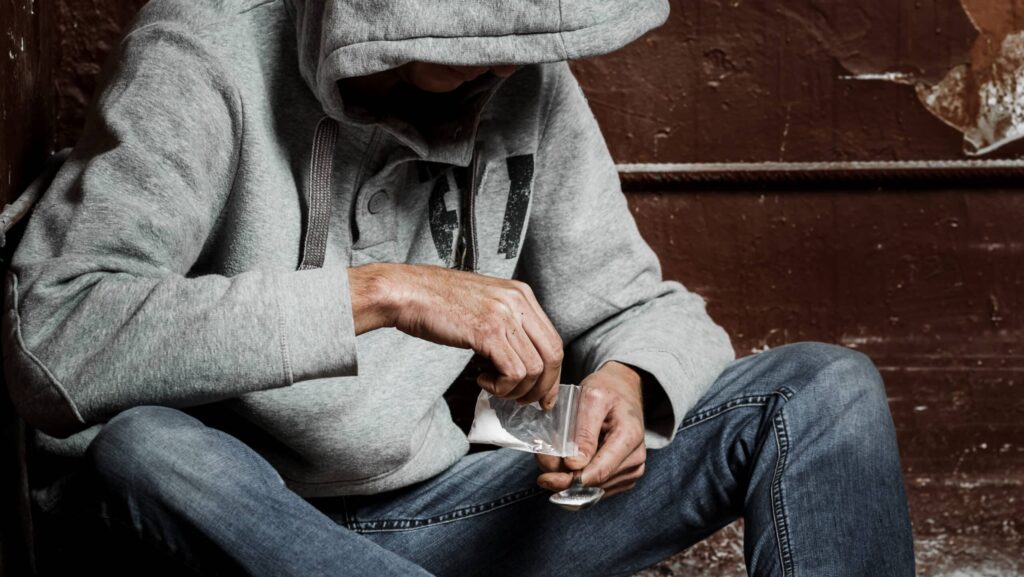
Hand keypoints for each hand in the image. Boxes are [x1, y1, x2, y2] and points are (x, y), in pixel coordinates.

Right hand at [349, 263, 562, 405]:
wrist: (406, 292)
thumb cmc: (437, 301)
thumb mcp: (484, 304)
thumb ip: (507, 324)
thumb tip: (522, 358)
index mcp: (521, 294)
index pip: (553, 340)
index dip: (552, 374)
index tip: (544, 393)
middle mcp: (518, 301)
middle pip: (552, 355)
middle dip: (542, 387)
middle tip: (525, 401)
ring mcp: (504, 316)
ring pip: (534, 368)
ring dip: (515, 389)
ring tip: (493, 387)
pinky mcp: (488, 332)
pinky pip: (513, 372)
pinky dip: (501, 386)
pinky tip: (482, 380)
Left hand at [535, 361, 646, 497]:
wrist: (624, 388)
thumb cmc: (607, 389)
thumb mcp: (592, 399)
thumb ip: (584, 432)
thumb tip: (574, 466)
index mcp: (630, 436)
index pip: (600, 471)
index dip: (571, 479)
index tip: (546, 476)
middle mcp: (635, 457)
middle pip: (595, 483)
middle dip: (564, 478)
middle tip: (540, 467)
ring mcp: (632, 468)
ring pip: (594, 489)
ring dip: (569, 480)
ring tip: (549, 462)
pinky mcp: (625, 475)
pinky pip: (598, 487)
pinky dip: (579, 479)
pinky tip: (564, 466)